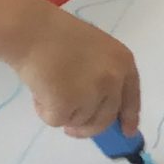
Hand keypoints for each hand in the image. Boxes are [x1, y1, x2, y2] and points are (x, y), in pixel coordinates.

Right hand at [12, 3, 140, 137]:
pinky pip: (57, 120)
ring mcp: (92, 93)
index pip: (131, 97)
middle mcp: (113, 79)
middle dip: (87, 128)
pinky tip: (40, 90)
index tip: (127, 132)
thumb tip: (100, 109)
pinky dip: (45, 111)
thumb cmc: (57, 35)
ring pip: (80, 122)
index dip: (129, 117)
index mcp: (123, 62)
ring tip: (49, 86)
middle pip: (105, 118)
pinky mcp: (67, 104)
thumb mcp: (95, 50)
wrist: (31, 30)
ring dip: (63, 112)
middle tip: (71, 128)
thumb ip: (104, 75)